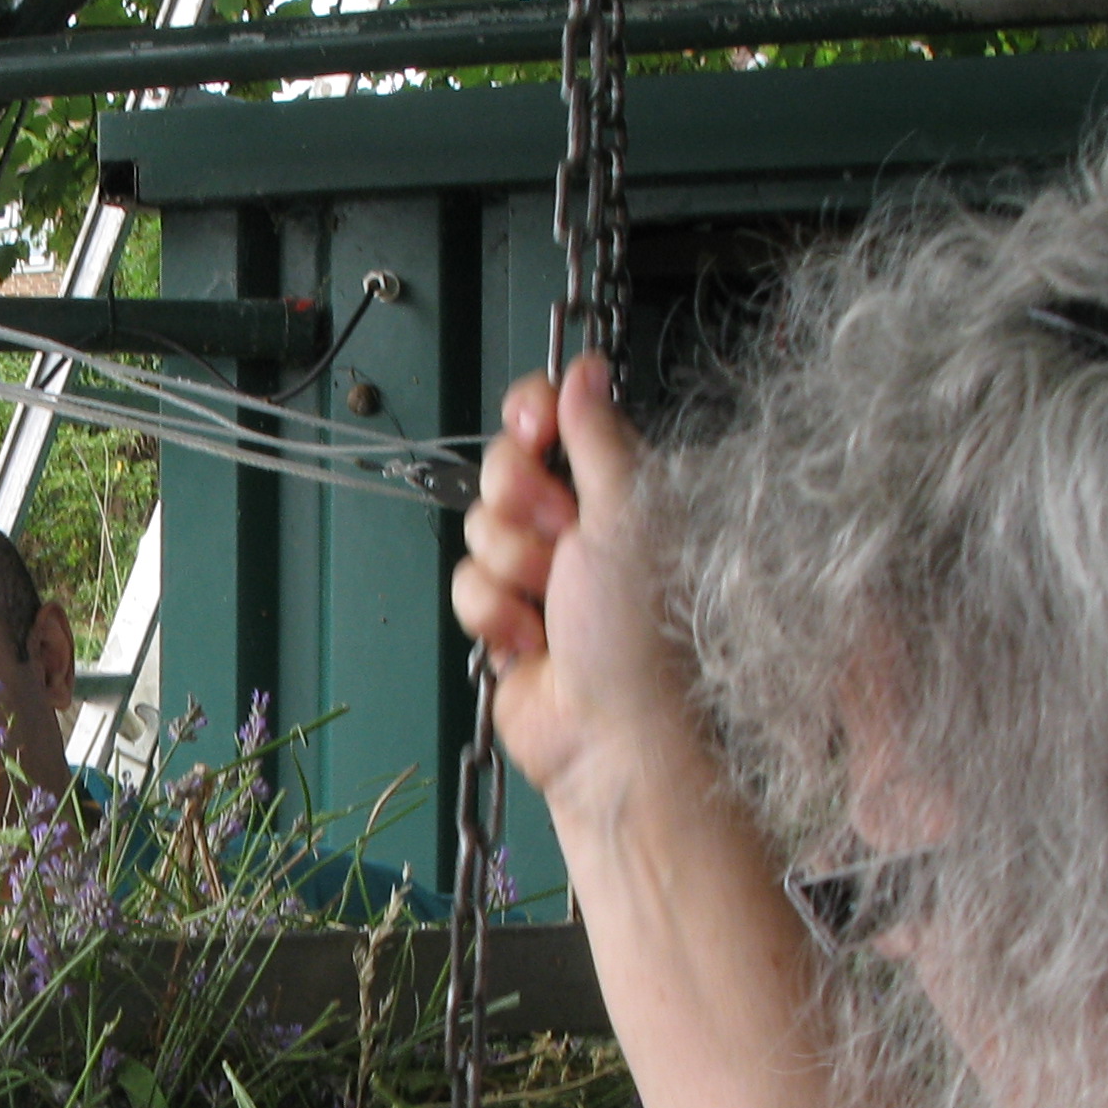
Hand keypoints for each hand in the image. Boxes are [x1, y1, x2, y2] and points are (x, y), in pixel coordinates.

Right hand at [447, 355, 691, 814]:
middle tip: (557, 534)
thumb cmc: (641, 633)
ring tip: (548, 606)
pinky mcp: (504, 618)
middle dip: (519, 503)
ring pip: (479, 530)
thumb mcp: (629, 515)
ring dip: (509, 568)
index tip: (532, 422)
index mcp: (617, 491)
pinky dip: (492, 614)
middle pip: (505, 469)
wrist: (611, 737)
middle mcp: (578, 527)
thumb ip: (599, 438)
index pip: (556, 419)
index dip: (532, 415)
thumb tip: (586, 369)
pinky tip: (528, 641)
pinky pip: (466, 586)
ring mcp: (538, 575)